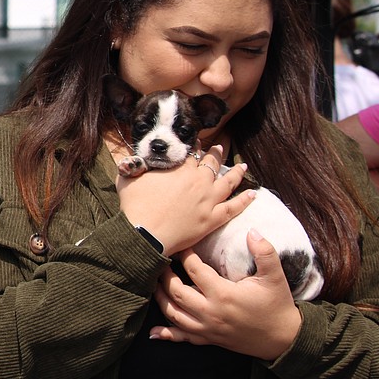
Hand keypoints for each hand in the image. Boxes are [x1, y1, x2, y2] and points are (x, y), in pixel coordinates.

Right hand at [118, 145, 256, 254]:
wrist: (144, 234)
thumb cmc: (134, 207)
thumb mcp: (126, 179)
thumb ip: (131, 166)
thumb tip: (130, 159)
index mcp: (180, 170)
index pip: (191, 154)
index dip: (194, 147)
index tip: (196, 144)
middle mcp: (198, 181)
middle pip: (212, 163)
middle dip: (215, 154)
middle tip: (219, 148)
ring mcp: (208, 200)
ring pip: (228, 182)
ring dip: (236, 172)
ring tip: (243, 166)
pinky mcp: (212, 219)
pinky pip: (234, 208)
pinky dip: (244, 200)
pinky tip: (252, 194)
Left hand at [150, 229, 302, 359]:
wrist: (283, 338)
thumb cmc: (277, 305)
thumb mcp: (275, 277)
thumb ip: (264, 252)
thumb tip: (253, 230)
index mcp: (223, 295)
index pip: (194, 269)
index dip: (185, 254)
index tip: (182, 242)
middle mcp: (210, 313)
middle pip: (176, 291)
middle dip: (165, 274)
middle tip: (161, 260)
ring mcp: (207, 328)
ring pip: (173, 313)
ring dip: (161, 298)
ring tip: (156, 282)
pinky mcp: (208, 339)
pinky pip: (182, 337)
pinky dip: (166, 334)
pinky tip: (153, 331)